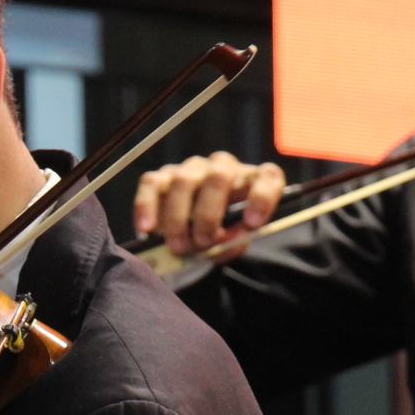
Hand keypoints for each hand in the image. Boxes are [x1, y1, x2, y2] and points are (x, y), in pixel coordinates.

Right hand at [132, 151, 284, 258]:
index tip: (252, 223)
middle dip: (209, 213)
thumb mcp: (233, 242)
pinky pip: (151, 184)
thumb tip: (223, 241)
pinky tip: (147, 229)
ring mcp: (191, 169)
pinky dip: (147, 206)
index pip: (268, 178)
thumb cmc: (221, 235)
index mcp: (252, 181)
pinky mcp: (162, 177)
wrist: (196, 232)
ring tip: (177, 246)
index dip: (262, 198)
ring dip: (179, 217)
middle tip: (202, 242)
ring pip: (183, 181)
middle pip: (218, 177)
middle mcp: (223, 167)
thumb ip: (233, 243)